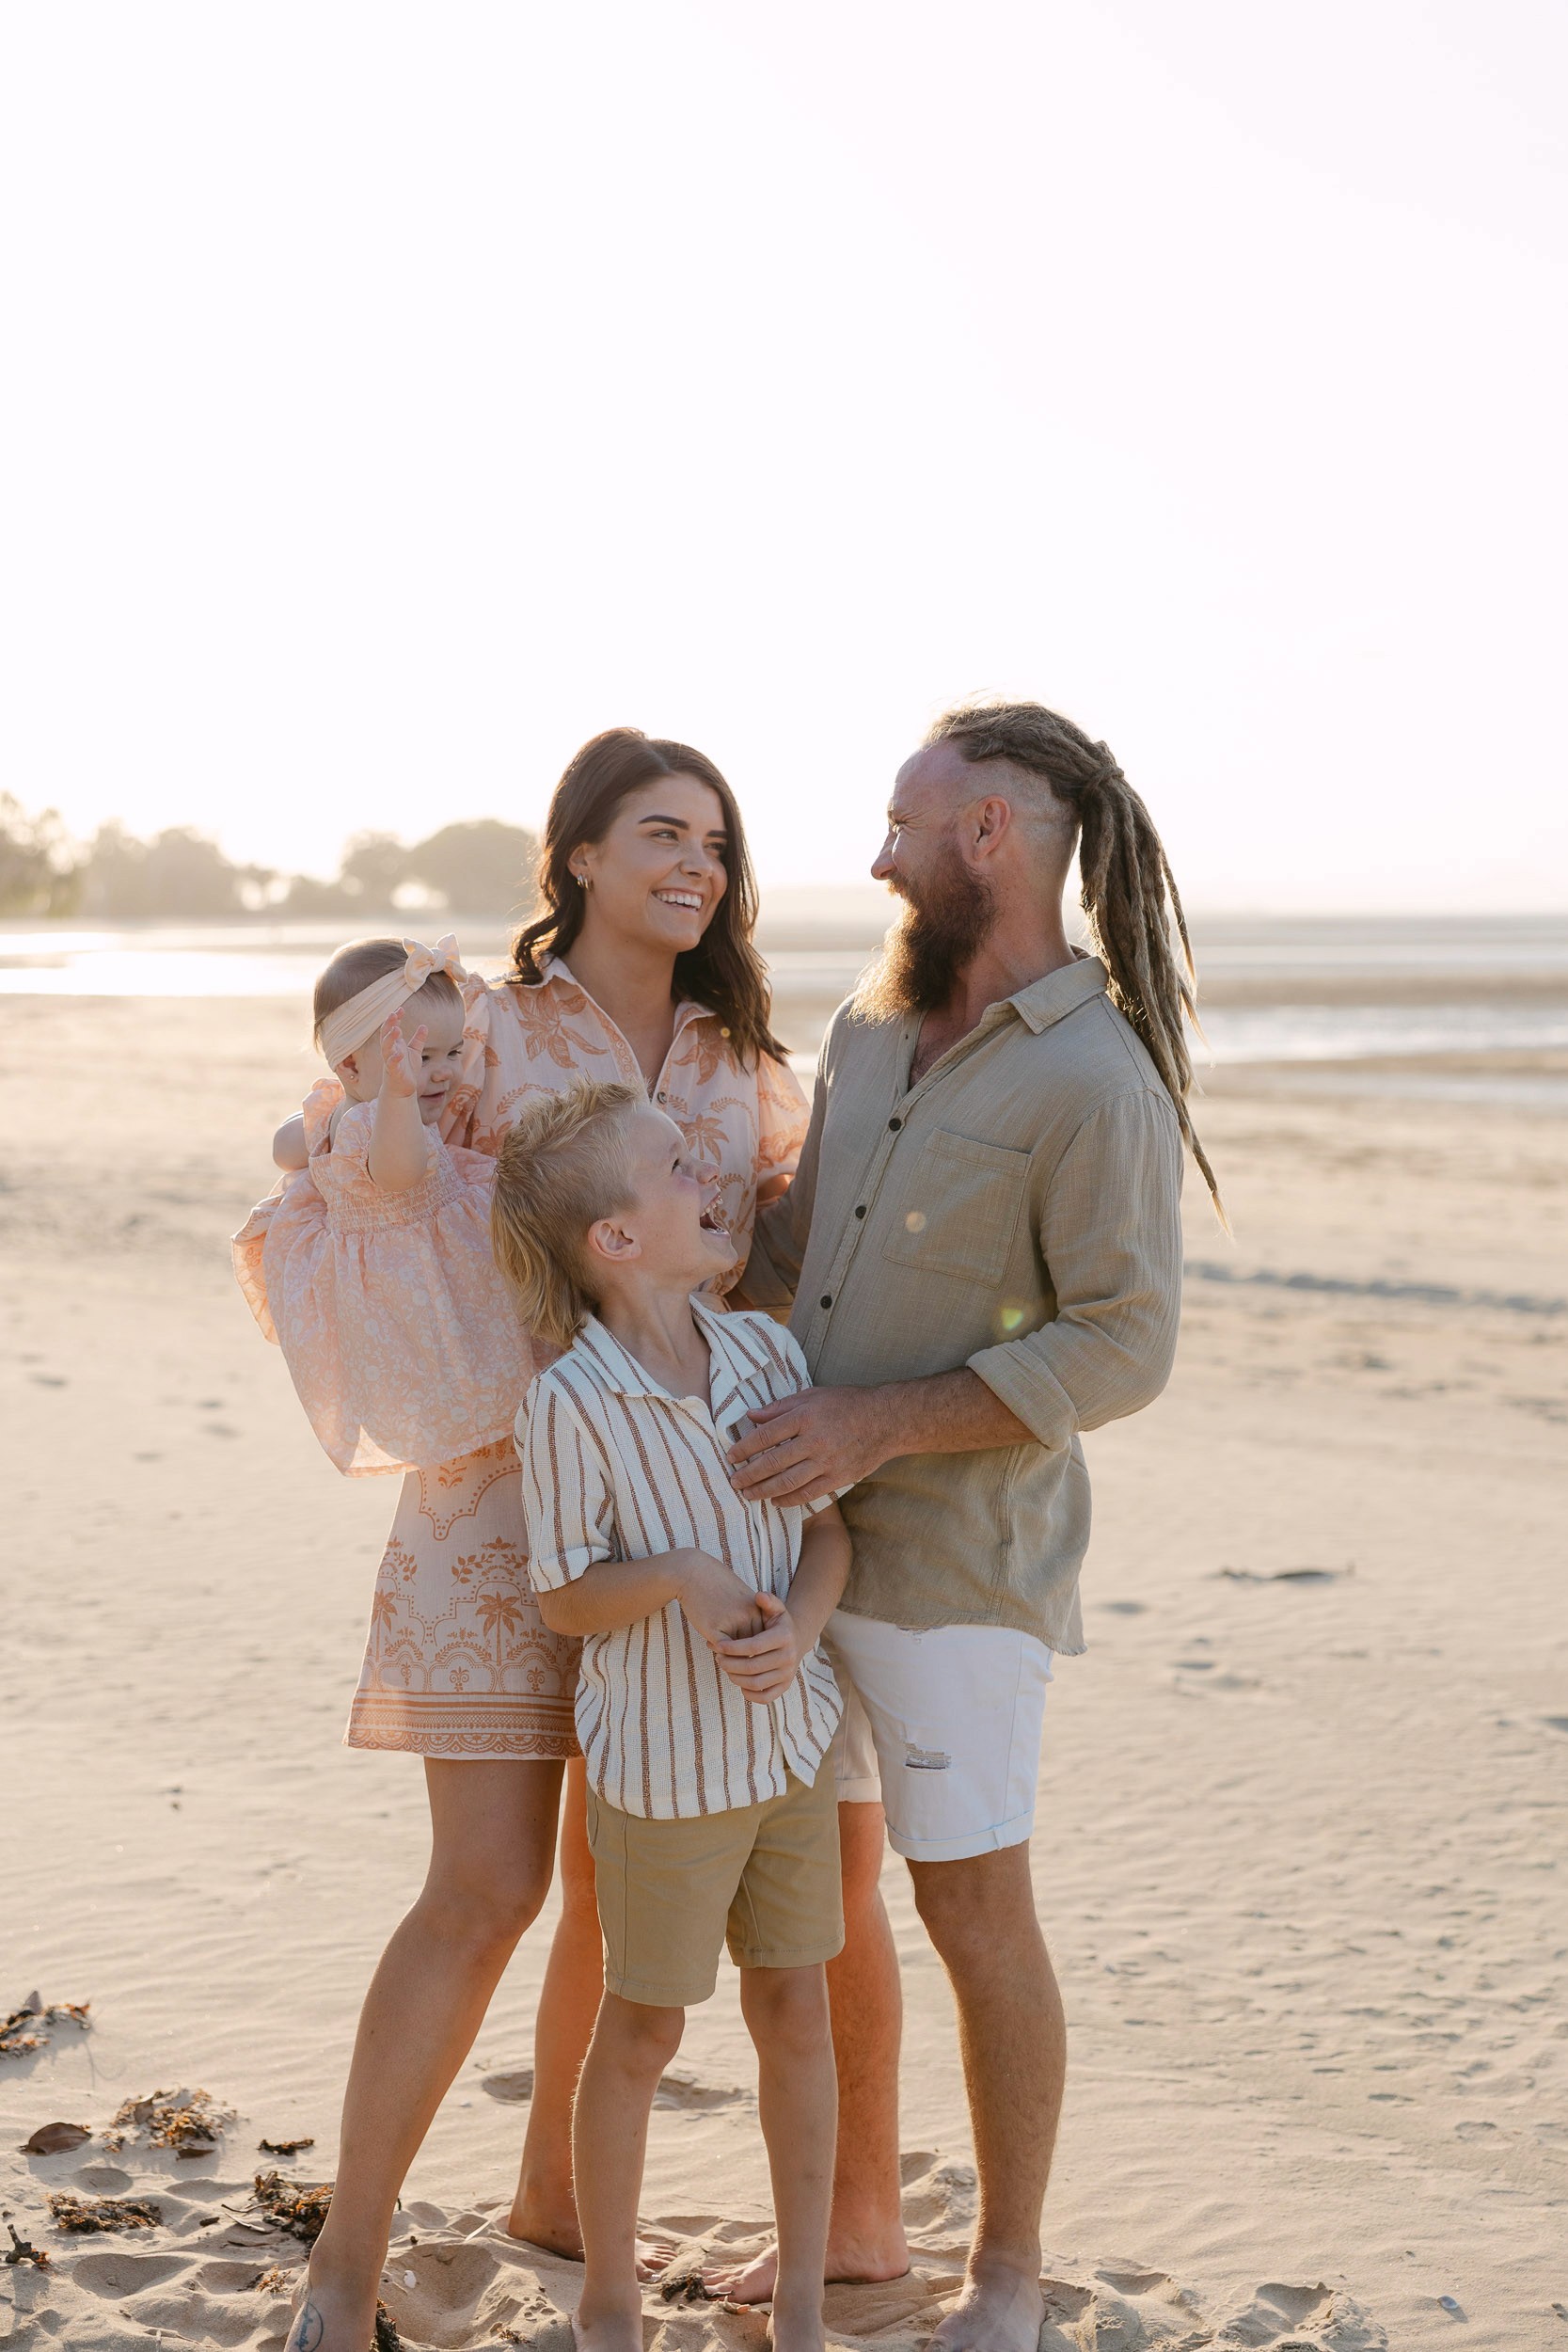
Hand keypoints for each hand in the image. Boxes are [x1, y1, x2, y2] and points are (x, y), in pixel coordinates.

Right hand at [378, 1008, 426, 1098]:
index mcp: (394, 1045)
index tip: (400, 1009)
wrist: (403, 1089)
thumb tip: (424, 1026)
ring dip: (390, 1039)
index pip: (391, 1028)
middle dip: (389, 1025)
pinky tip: (399, 1053)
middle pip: (386, 1035)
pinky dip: (395, 1059)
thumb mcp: (415, 1052)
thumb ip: (418, 1040)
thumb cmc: (407, 1070)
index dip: (395, 1019)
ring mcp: (390, 1062)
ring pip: (386, 1048)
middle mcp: (390, 1052)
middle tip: (394, 1014)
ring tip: (396, 1029)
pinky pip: (392, 1064)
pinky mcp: (394, 1072)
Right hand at [675, 1550, 766, 1648]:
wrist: (692, 1572)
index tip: (738, 1639)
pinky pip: (722, 1649)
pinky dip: (717, 1650)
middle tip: (725, 1641)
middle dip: (739, 1650)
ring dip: (727, 1652)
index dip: (751, 1645)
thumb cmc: (716, 1584)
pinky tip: (709, 1641)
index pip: (763, 1640)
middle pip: (750, 1647)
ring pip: (735, 1651)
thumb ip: (751, 1616)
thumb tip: (754, 1643)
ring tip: (716, 1641)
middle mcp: (748, 1616)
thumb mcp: (741, 1596)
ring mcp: (732, 1622)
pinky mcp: (714, 1628)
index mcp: (757, 1609)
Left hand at [714, 1591, 805, 1702]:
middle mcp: (789, 1657)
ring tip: (725, 1667)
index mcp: (784, 1637)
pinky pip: (765, 1697)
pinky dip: (749, 1694)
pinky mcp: (785, 1686)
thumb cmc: (778, 1623)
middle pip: (752, 1667)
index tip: (717, 1645)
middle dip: (730, 1664)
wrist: (796, 1640)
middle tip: (717, 1658)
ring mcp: (788, 1674)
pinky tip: (738, 1681)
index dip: (733, 1648)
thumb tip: (759, 1596)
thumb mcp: (775, 1608)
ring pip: (756, 1683)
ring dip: (735, 1677)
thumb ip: (767, 1600)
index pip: (754, 1646)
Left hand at [726, 1385, 889, 1505]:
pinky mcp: (838, 1477)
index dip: (744, 1448)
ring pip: (787, 1482)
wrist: (887, 1421)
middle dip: (749, 1474)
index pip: (766, 1435)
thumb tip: (751, 1416)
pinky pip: (808, 1493)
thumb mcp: (812, 1395)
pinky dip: (788, 1500)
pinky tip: (775, 1501)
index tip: (731, 1456)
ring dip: (763, 1490)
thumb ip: (780, 1407)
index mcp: (805, 1416)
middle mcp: (815, 1440)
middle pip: (773, 1462)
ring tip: (747, 1494)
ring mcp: (827, 1462)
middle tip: (733, 1481)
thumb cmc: (847, 1404)